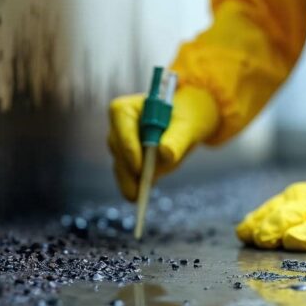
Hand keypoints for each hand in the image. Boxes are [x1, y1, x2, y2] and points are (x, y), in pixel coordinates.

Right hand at [107, 85, 219, 200]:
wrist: (186, 125)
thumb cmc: (185, 119)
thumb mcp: (187, 126)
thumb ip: (177, 138)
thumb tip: (165, 153)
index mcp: (129, 107)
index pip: (121, 120)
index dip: (128, 143)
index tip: (138, 166)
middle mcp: (120, 126)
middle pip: (118, 145)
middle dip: (127, 168)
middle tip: (136, 189)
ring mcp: (122, 144)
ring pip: (120, 163)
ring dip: (127, 180)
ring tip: (136, 197)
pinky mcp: (128, 161)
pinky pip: (127, 174)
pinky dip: (133, 185)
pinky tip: (139, 198)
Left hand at [236, 127, 305, 252]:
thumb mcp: (297, 204)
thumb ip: (270, 218)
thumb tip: (243, 232)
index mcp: (298, 202)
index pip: (276, 212)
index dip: (261, 224)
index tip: (249, 237)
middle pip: (297, 216)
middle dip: (279, 226)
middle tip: (265, 240)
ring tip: (295, 240)